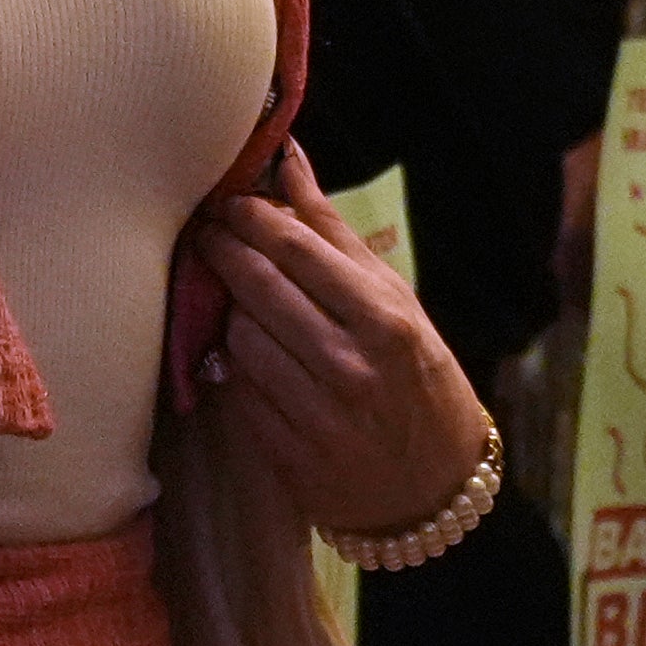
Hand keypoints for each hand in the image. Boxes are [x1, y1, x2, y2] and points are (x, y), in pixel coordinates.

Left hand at [187, 149, 490, 537]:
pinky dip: (234, 367)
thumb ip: (334, 234)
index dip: (252, 220)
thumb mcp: (395, 300)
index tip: (230, 203)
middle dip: (224, 253)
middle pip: (259, 291)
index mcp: (384, 320)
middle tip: (211, 235)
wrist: (434, 485)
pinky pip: (237, 392)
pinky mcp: (289, 456)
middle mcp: (350, 366)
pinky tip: (245, 355)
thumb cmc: (415, 375)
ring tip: (237, 302)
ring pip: (239, 340)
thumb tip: (287, 159)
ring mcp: (317, 415)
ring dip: (229, 314)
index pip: (297, 252)